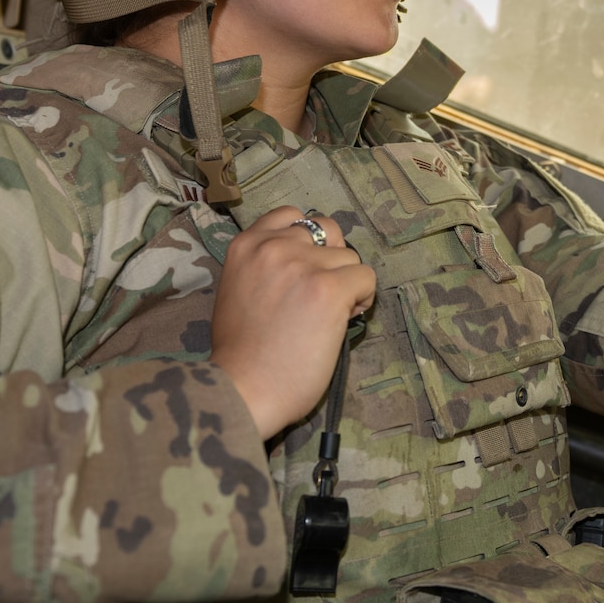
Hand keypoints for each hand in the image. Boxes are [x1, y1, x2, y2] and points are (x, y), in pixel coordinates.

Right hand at [212, 207, 375, 438]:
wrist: (243, 388)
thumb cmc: (240, 353)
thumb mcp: (237, 290)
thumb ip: (264, 266)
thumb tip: (304, 265)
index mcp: (246, 245)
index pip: (291, 215)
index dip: (310, 241)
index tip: (308, 267)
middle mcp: (274, 246)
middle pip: (328, 231)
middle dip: (332, 259)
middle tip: (323, 293)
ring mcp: (302, 265)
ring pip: (350, 258)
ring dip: (347, 284)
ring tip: (330, 315)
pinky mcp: (329, 289)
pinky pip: (366, 279)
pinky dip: (362, 299)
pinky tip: (345, 319)